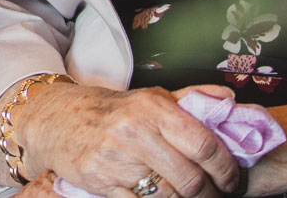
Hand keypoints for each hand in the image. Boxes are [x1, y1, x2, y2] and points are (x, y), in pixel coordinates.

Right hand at [18, 81, 239, 197]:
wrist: (55, 118)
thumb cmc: (108, 110)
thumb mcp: (148, 98)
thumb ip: (190, 99)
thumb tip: (228, 100)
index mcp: (152, 108)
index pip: (204, 145)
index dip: (226, 169)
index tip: (231, 180)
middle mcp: (134, 131)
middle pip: (191, 179)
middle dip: (210, 194)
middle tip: (215, 195)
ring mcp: (115, 158)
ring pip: (169, 197)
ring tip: (188, 197)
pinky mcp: (100, 181)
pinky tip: (157, 197)